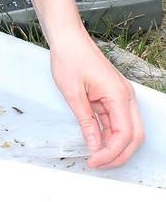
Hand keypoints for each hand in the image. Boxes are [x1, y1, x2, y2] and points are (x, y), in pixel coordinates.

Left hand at [10, 0, 143, 167]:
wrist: (67, 37)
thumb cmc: (69, 58)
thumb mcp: (73, 94)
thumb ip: (86, 122)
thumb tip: (94, 146)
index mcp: (119, 96)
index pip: (124, 135)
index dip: (110, 153)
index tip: (93, 161)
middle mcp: (125, 97)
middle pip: (133, 136)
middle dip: (118, 154)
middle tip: (97, 164)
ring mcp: (120, 96)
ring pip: (126, 130)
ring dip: (113, 145)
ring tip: (94, 157)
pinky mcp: (112, 95)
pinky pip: (115, 120)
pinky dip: (108, 133)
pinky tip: (95, 142)